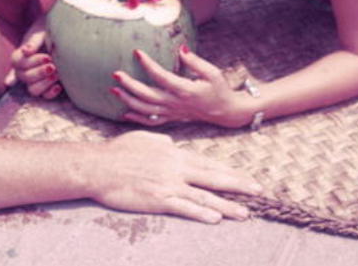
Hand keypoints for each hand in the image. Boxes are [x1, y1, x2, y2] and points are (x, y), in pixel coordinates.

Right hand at [8, 16, 61, 99]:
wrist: (68, 34)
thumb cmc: (51, 30)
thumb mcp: (42, 32)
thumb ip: (34, 41)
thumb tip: (25, 51)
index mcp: (22, 54)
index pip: (16, 62)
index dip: (30, 62)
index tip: (47, 56)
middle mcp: (26, 68)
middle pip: (23, 77)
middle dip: (38, 72)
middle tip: (53, 65)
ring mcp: (36, 78)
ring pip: (32, 90)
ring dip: (43, 83)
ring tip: (56, 74)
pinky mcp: (48, 86)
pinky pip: (44, 96)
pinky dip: (51, 92)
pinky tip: (59, 85)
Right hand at [90, 130, 260, 222]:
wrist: (98, 166)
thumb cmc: (118, 151)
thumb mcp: (145, 139)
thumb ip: (164, 143)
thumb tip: (175, 146)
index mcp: (174, 153)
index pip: (207, 162)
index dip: (228, 171)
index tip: (245, 177)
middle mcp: (176, 168)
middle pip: (213, 177)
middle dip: (238, 185)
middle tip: (259, 191)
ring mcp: (168, 185)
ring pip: (204, 196)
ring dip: (226, 206)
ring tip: (246, 213)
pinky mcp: (157, 200)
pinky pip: (183, 208)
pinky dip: (201, 214)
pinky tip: (216, 219)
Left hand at [111, 46, 251, 126]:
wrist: (225, 111)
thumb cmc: (218, 89)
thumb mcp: (212, 72)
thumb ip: (195, 61)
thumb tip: (181, 48)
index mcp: (185, 90)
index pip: (161, 77)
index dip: (148, 64)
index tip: (137, 52)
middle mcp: (176, 103)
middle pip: (148, 96)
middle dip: (130, 85)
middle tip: (116, 73)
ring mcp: (173, 113)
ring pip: (146, 110)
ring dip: (128, 100)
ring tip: (114, 90)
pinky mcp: (172, 118)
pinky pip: (152, 122)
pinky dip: (137, 119)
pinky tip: (125, 113)